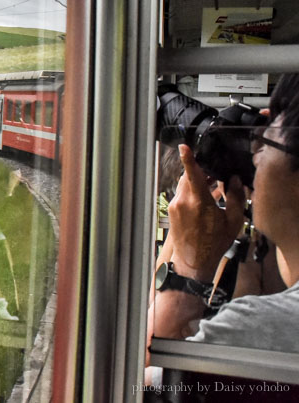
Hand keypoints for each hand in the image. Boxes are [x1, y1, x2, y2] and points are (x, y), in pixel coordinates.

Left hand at [167, 145, 246, 280]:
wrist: (193, 261)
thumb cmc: (214, 243)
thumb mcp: (233, 221)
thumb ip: (235, 197)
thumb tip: (234, 179)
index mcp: (199, 202)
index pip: (192, 174)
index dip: (188, 159)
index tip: (183, 147)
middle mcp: (183, 201)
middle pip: (189, 177)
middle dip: (201, 173)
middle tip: (215, 176)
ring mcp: (175, 206)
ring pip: (184, 185)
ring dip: (195, 183)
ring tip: (211, 189)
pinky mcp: (172, 210)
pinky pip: (181, 195)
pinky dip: (191, 193)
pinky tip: (202, 201)